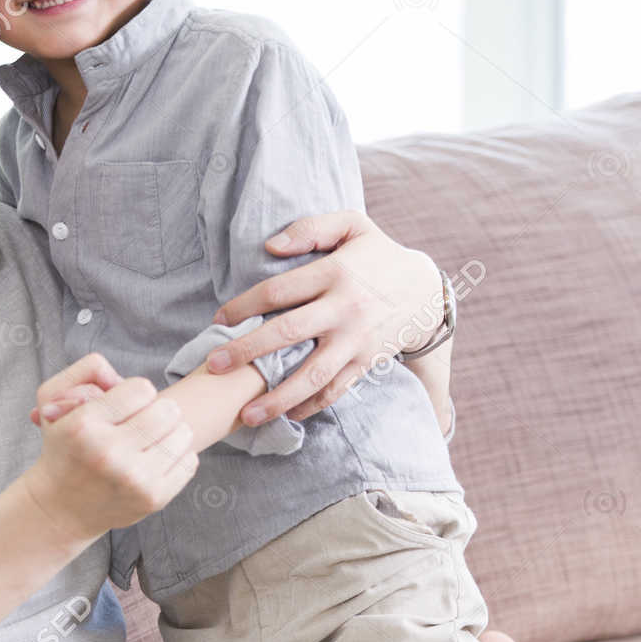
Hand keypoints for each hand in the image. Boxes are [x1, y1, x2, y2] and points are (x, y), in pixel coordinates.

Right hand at [24, 354, 197, 543]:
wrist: (62, 508)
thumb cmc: (64, 449)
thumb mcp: (54, 401)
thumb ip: (87, 371)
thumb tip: (118, 376)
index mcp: (84, 425)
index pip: (142, 388)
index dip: (135, 394)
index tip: (123, 407)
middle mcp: (109, 452)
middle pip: (168, 409)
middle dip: (157, 411)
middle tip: (140, 423)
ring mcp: (135, 479)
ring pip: (184, 433)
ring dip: (170, 433)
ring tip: (148, 442)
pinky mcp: (154, 498)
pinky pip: (190, 461)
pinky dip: (177, 457)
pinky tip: (154, 462)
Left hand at [207, 211, 444, 423]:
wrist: (426, 290)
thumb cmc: (377, 255)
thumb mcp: (352, 225)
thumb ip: (311, 228)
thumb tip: (270, 246)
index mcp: (335, 273)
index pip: (278, 291)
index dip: (243, 306)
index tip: (218, 319)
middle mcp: (344, 309)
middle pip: (288, 334)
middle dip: (248, 352)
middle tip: (214, 366)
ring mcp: (356, 340)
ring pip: (312, 374)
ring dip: (277, 398)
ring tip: (246, 415)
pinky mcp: (366, 362)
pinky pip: (335, 390)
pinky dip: (310, 407)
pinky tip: (285, 416)